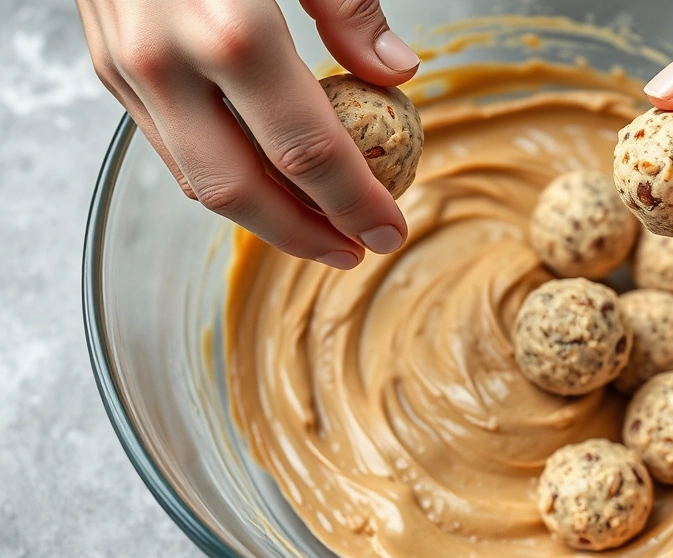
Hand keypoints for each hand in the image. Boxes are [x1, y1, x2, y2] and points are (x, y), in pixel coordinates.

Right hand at [77, 0, 421, 268]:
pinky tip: (264, 185)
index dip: (356, 203)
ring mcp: (127, 69)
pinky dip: (222, 179)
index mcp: (231, 30)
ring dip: (262, 218)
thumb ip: (349, 8)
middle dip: (306, 234)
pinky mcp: (109, 67)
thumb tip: (395, 73)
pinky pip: (171, 148)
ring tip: (317, 230)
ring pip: (197, 180)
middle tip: (356, 250)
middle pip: (244, 191)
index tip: (391, 230)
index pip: (308, 153)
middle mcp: (167, 62)